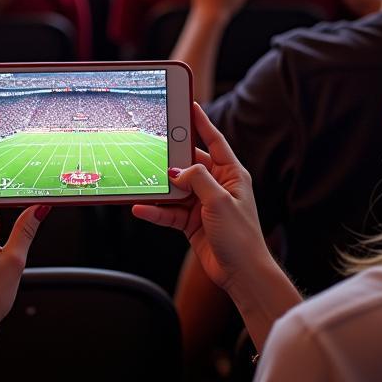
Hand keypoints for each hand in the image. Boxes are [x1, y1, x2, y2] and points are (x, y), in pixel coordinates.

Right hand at [132, 104, 269, 305]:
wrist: (241, 274)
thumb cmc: (241, 237)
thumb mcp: (220, 201)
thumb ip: (198, 180)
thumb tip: (177, 170)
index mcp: (231, 175)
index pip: (214, 141)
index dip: (202, 123)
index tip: (189, 106)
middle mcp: (216, 186)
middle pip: (189, 164)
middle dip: (171, 158)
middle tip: (151, 145)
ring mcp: (202, 204)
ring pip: (175, 189)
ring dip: (159, 188)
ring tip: (140, 181)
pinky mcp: (191, 222)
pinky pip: (169, 211)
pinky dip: (156, 210)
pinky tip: (141, 208)